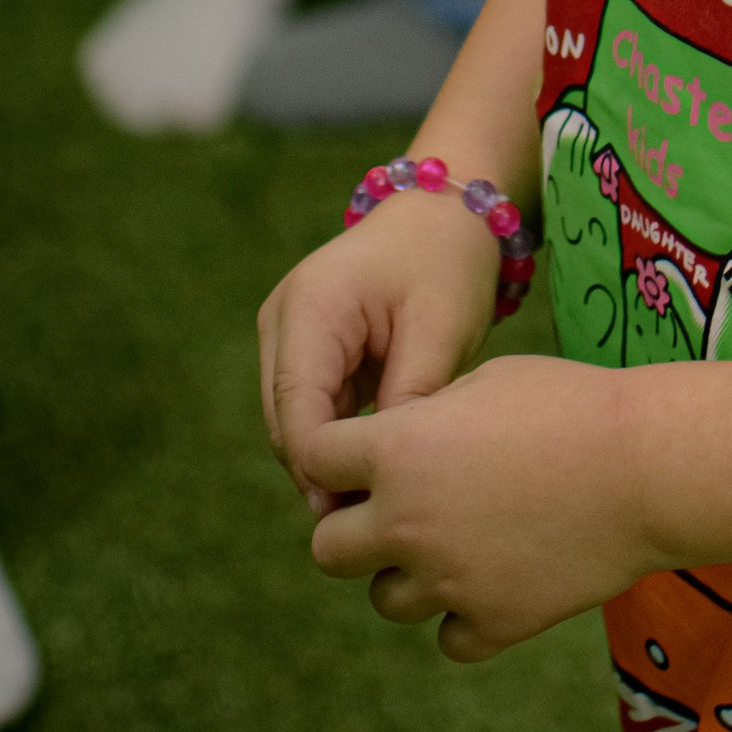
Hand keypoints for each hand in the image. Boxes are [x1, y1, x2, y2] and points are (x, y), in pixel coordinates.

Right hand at [258, 196, 501, 508]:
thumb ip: (406, 400)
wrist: (446, 210)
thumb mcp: (439, 331)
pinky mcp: (305, 344)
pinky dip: (338, 434)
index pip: (297, 409)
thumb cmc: (448, 262)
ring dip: (329, 455)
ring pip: (294, 420)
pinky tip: (376, 465)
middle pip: (287, 421)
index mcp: (310, 308)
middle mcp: (283, 319)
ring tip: (379, 500)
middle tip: (373, 521)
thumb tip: (379, 472)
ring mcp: (287, 332)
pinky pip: (311, 405)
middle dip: (322, 470)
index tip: (359, 510)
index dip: (320, 467)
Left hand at [301, 355, 650, 660]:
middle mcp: (405, 522)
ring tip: (458, 544)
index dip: (335, 453)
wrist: (645, 467)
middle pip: (327, 549)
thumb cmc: (571, 404)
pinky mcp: (493, 623)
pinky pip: (449, 639)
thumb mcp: (485, 381)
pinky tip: (496, 580)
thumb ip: (428, 418)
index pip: (315, 458)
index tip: (362, 455)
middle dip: (353, 529)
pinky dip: (464, 616)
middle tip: (399, 512)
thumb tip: (406, 442)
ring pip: (384, 601)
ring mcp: (447, 581)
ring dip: (408, 575)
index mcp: (396, 451)